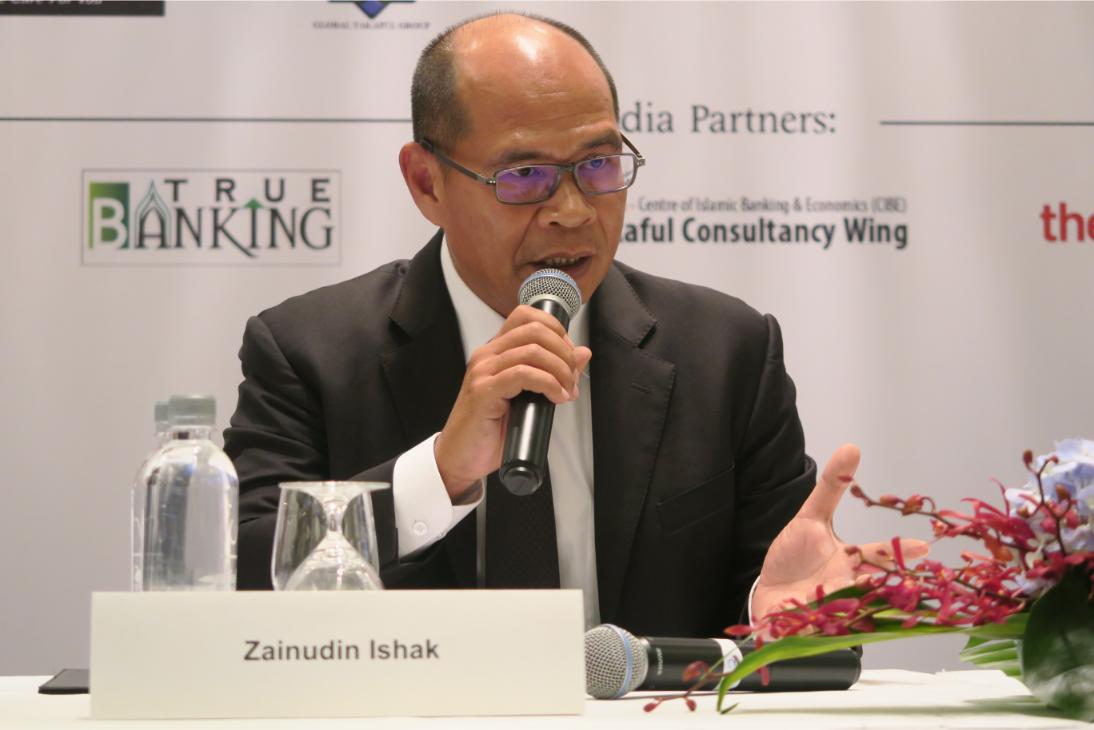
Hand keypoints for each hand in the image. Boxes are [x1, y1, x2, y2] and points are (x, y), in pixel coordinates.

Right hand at [434, 305, 591, 499]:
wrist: (461, 458)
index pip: (526, 316)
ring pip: (532, 350)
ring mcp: (483, 371)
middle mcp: (487, 355)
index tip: (569, 356)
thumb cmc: (490, 430)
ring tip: (566, 391)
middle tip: (572, 377)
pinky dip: (548, 383)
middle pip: (534, 329)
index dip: (556, 330)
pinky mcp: (484, 391)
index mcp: (496, 351)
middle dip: (564, 352)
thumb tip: (582, 353)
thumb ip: (553, 373)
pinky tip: (556, 397)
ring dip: (560, 370)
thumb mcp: (529, 397)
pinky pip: (523, 374)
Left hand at [751, 444, 928, 622]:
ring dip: (839, 598)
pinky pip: (815, 623)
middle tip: (873, 577)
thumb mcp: (810, 518)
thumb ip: (832, 487)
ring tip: (831, 591)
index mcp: (852, 561)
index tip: (923, 546)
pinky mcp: (809, 627)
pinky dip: (811, 615)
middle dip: (873, 583)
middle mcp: (848, 587)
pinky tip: (805, 608)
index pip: (879, 555)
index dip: (900, 552)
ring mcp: (830, 608)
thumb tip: (852, 447)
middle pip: (868, 585)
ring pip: (844, 606)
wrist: (770, 593)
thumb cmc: (797, 556)